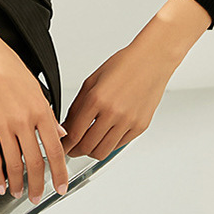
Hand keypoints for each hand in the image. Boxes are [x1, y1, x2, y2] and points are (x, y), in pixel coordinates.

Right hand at [0, 33, 68, 203]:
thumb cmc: (6, 64)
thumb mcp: (36, 86)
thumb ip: (48, 113)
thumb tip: (60, 134)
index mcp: (40, 109)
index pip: (55, 150)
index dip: (60, 173)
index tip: (61, 187)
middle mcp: (24, 120)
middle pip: (36, 162)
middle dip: (39, 185)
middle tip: (39, 197)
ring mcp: (2, 125)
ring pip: (14, 164)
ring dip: (18, 184)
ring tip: (19, 193)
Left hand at [61, 41, 176, 160]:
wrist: (151, 62)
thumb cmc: (123, 66)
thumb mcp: (91, 81)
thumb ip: (77, 106)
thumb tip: (67, 126)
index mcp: (97, 99)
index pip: (75, 133)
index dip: (65, 143)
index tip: (62, 145)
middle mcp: (113, 113)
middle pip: (87, 146)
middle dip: (75, 150)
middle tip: (72, 148)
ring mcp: (128, 122)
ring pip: (103, 151)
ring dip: (91, 151)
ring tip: (87, 145)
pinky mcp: (140, 127)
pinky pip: (119, 146)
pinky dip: (108, 145)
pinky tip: (104, 137)